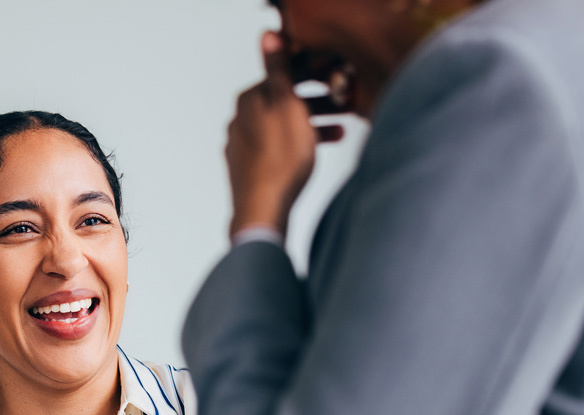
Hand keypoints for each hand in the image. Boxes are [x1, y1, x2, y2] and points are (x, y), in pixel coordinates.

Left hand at [226, 31, 318, 236]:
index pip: (285, 79)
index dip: (314, 80)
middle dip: (317, 106)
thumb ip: (279, 69)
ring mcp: (242, 147)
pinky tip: (310, 158)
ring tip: (338, 135)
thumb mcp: (287, 103)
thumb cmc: (280, 159)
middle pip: (285, 105)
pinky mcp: (248, 170)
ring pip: (283, 129)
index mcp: (248, 100)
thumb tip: (269, 37)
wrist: (263, 208)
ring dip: (312, 128)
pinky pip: (277, 151)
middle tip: (344, 111)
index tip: (336, 85)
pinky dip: (297, 149)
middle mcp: (239, 121)